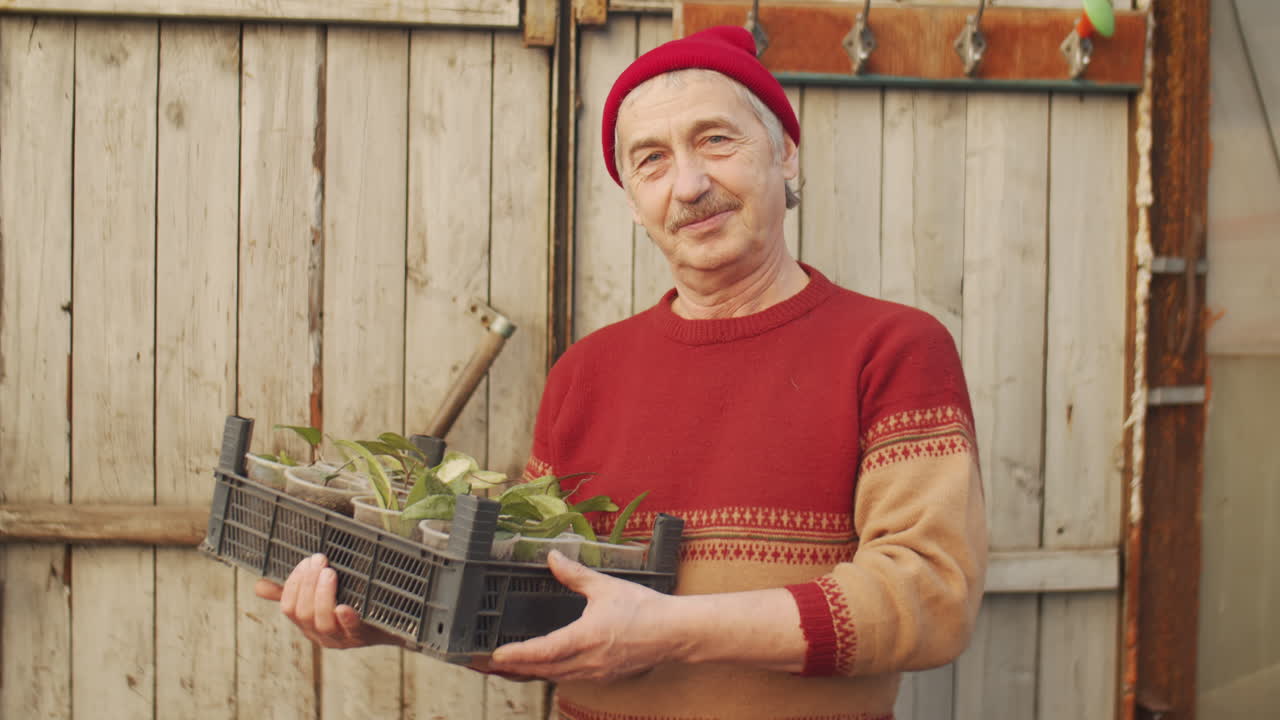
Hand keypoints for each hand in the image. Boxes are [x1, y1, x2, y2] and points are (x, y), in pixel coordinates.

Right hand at [254, 553, 403, 649]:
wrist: (390, 626)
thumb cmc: (349, 606)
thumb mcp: (318, 598)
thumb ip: (292, 592)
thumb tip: (258, 585)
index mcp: (306, 623)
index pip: (289, 607)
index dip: (293, 585)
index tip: (305, 562)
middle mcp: (320, 634)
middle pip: (304, 614)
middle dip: (309, 585)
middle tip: (320, 561)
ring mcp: (341, 638)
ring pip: (323, 622)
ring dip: (323, 596)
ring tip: (330, 573)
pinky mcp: (363, 637)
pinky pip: (352, 631)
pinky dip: (346, 618)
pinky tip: (344, 606)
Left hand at [486, 550, 683, 683]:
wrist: (676, 633)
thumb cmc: (645, 609)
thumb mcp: (605, 587)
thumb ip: (574, 574)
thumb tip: (553, 556)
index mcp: (584, 639)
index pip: (541, 651)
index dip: (515, 655)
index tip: (493, 655)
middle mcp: (586, 662)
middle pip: (539, 670)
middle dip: (509, 669)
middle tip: (481, 664)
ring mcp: (595, 673)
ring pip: (552, 677)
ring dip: (526, 673)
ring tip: (503, 669)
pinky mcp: (603, 676)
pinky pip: (567, 678)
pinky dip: (548, 674)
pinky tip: (541, 668)